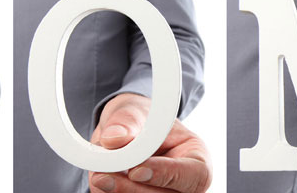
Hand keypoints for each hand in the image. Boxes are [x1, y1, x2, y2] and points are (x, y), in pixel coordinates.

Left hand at [87, 93, 210, 192]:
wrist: (129, 135)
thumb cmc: (144, 122)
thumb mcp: (137, 111)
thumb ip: (127, 123)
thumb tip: (114, 139)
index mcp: (198, 161)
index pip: (191, 175)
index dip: (163, 174)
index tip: (135, 170)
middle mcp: (185, 187)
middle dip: (130, 188)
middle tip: (101, 176)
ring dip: (116, 191)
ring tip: (98, 172)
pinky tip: (100, 182)